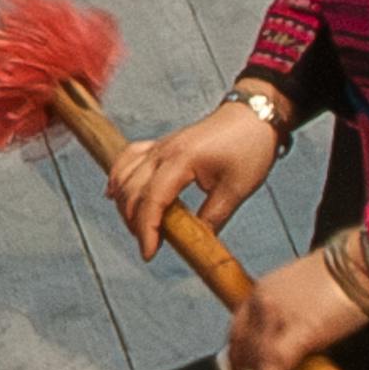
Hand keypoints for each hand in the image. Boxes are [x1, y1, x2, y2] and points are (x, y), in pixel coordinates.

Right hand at [114, 98, 283, 261]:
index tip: (149, 254)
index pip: (152, 200)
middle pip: (132, 191)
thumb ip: (211, 218)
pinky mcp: (160, 144)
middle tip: (150, 246)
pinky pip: (128, 158)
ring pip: (124, 176)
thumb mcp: (236, 190)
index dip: (146, 230)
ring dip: (125, 205)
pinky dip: (117, 177)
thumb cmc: (250, 148)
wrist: (254, 114)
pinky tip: (114, 195)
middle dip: (135, 223)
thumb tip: (194, 244)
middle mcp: (164, 151)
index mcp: (182, 160)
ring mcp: (159, 146)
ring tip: (139, 228)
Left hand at [223, 242, 368, 369]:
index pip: (237, 329)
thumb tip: (288, 335)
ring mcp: (278, 318)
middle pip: (244, 348)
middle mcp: (263, 304)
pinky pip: (276, 367)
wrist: (361, 264)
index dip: (236, 354)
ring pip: (258, 360)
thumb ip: (285, 311)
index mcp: (262, 290)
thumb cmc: (340, 274)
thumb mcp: (298, 288)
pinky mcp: (299, 332)